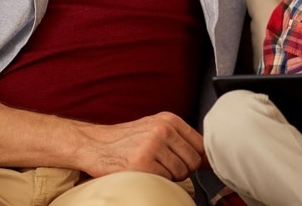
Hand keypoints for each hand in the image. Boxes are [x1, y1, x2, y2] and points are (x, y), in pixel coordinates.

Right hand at [76, 112, 204, 180]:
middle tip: (164, 166)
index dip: (196, 158)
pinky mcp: (143, 163)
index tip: (187, 162)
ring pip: (181, 172)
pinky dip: (157, 180)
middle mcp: (163, 130)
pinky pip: (165, 180)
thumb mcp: (155, 129)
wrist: (94, 145)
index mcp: (169, 120)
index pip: (200, 144)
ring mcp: (153, 146)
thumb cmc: (126, 140)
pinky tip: (144, 172)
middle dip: (182, 169)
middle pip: (193, 160)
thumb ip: (180, 139)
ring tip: (152, 167)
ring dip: (169, 176)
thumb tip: (207, 159)